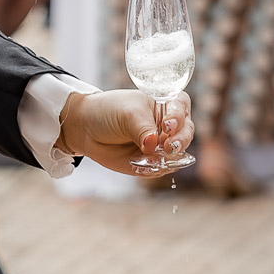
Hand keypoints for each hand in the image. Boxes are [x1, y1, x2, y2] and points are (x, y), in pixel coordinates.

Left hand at [56, 88, 193, 174]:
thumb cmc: (108, 112)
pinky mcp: (153, 162)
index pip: (182, 107)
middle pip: (186, 133)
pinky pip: (161, 169)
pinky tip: (141, 165)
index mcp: (164, 104)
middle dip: (180, 140)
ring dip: (168, 158)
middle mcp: (167, 126)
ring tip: (152, 158)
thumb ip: (142, 128)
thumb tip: (153, 145)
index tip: (167, 124)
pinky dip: (154, 169)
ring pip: (177, 155)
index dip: (178, 116)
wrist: (86, 129)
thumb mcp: (126, 113)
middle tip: (168, 146)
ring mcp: (161, 145)